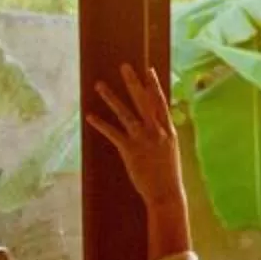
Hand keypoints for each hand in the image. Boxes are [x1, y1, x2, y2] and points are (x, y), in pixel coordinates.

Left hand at [85, 65, 184, 206]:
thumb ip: (163, 137)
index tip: (148, 70)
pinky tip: (90, 116)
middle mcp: (156, 130)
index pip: (160, 102)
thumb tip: (158, 128)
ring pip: (125, 113)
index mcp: (168, 130)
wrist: (167, 193)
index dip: (154, 85)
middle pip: (143, 101)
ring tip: (99, 85)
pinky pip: (113, 132)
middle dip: (133, 82)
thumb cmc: (169, 175)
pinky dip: (100, 124)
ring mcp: (143, 139)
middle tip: (124, 66)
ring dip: (111, 97)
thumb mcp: (170, 151)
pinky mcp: (129, 149)